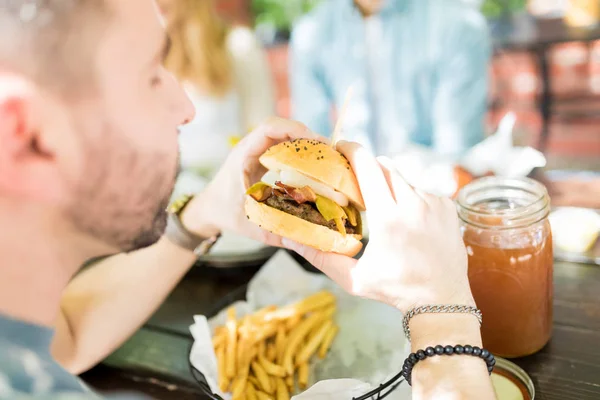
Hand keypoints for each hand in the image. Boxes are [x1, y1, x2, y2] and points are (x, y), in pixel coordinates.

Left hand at [183, 117, 324, 246]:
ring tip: (327, 159)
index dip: (294, 130)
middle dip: (307, 137)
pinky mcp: (264, 158)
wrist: (208, 210)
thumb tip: (309, 240)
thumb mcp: (251, 225)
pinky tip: (315, 167)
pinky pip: (285, 148)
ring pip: (285, 136)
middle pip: (282, 128)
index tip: (316, 142)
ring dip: (306, 145)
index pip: (269, 128)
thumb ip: (277, 232)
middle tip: (329, 152)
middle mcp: (252, 147)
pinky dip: (301, 154)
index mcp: (243, 155)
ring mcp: (258, 151)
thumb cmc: (224, 214)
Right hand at [283, 141, 473, 312]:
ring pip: (404, 178)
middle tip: (357, 182)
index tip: (340, 146)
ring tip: (385, 210)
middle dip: (369, 168)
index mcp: (388, 218)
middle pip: (385, 166)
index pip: (368, 166)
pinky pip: (423, 190)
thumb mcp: (353, 278)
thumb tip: (292, 241)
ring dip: (390, 186)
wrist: (442, 300)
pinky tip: (408, 221)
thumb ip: (321, 258)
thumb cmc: (395, 289)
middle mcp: (414, 204)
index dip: (352, 150)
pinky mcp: (448, 207)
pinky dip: (411, 198)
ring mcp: (435, 204)